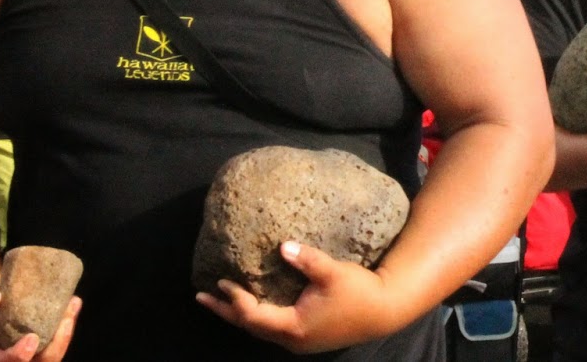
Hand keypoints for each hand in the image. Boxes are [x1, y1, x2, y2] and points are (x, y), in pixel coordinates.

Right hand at [0, 281, 80, 361]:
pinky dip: (66, 323)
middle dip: (54, 346)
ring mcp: (26, 354)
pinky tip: (73, 302)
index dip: (17, 356)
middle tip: (66, 320)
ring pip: (50, 355)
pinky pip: (55, 341)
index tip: (32, 339)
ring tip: (73, 304)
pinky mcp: (38, 343)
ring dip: (65, 333)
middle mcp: (8, 359)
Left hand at [197, 242, 400, 352]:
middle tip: (201, 297)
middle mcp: (292, 339)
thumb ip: (306, 259)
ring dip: (239, 315)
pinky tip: (254, 304)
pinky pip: (272, 327)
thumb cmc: (359, 291)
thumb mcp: (333, 272)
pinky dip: (257, 316)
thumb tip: (282, 245)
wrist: (385, 310)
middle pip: (250, 327)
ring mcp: (299, 340)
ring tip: (221, 300)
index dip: (235, 299)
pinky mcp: (307, 336)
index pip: (253, 315)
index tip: (220, 281)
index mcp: (294, 326)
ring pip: (261, 329)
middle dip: (225, 311)